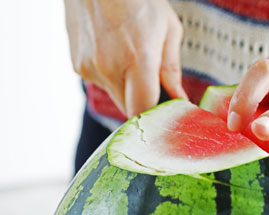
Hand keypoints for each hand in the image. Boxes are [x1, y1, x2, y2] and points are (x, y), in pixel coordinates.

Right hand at [64, 0, 186, 117]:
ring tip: (132, 59)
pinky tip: (116, 53)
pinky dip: (112, 76)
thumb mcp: (168, 29)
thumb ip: (172, 69)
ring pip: (115, 97)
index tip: (166, 113)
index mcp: (138, 60)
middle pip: (129, 110)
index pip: (143, 112)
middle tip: (156, 88)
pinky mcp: (78, 65)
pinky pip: (101, 83)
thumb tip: (179, 98)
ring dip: (127, 89)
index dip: (155, 118)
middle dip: (144, 104)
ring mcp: (90, 68)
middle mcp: (109, 68)